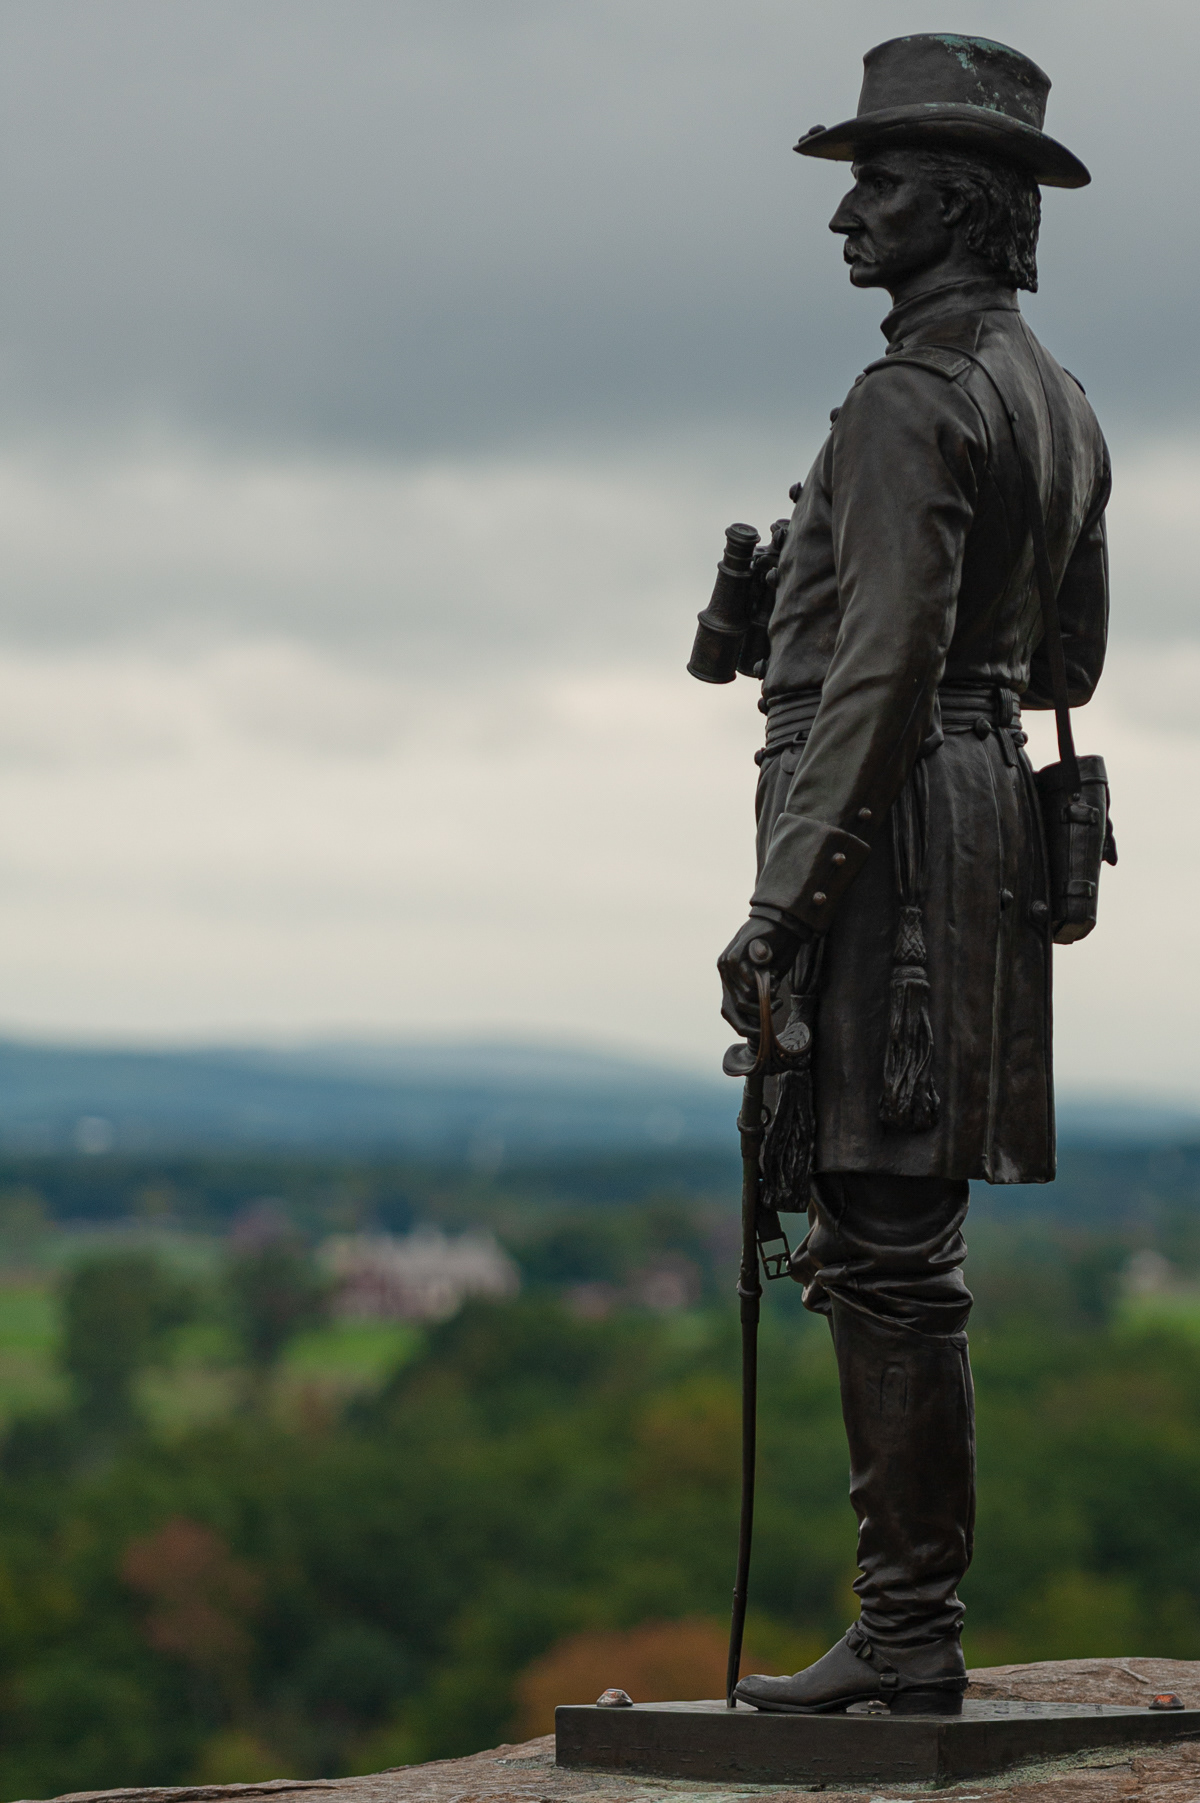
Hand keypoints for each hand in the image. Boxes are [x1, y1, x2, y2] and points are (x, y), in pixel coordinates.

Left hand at [718, 913, 807, 1035]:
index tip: (764, 1033)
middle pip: (734, 1009)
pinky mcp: (732, 956)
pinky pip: (744, 981)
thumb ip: (761, 997)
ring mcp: (725, 964)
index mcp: (730, 980)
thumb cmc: (777, 952)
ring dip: (763, 998)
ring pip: (741, 998)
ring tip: (776, 987)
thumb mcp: (769, 980)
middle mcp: (724, 973)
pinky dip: (760, 984)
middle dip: (758, 1015)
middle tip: (777, 1005)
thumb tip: (761, 1022)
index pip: (730, 1013)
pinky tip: (772, 978)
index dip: (746, 1026)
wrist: (781, 924)